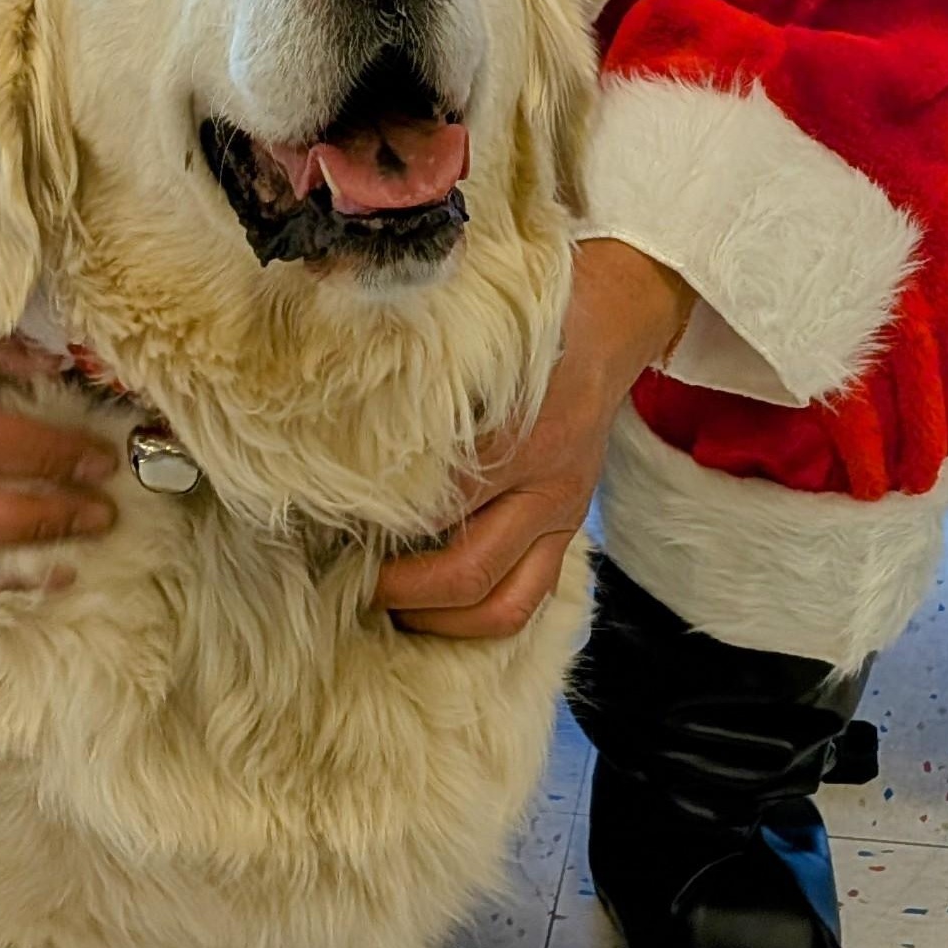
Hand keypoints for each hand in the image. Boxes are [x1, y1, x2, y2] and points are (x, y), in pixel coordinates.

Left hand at [374, 239, 691, 640]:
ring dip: (444, 622)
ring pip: (506, 604)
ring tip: (396, 611)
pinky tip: (441, 612)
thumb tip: (345, 401)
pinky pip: (533, 598)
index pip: (440, 501)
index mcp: (518, 433)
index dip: (382, 523)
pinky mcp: (569, 531)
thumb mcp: (479, 335)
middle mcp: (544, 484)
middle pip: (468, 568)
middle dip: (404, 589)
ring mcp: (562, 515)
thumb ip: (424, 370)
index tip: (336, 524)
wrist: (611, 327)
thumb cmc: (533, 325)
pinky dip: (484, 618)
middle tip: (357, 583)